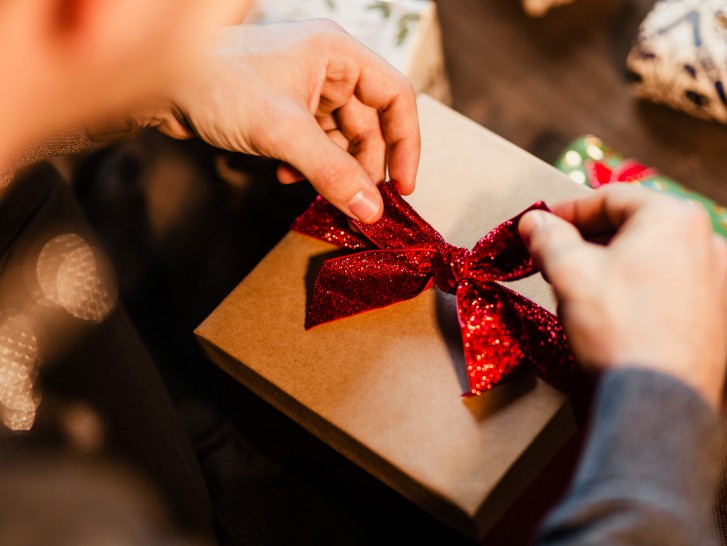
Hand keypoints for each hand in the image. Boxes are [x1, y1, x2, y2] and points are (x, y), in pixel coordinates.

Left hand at [138, 21, 420, 222]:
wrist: (157, 86)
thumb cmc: (215, 84)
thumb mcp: (282, 132)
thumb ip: (332, 173)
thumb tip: (371, 210)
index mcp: (337, 54)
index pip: (396, 97)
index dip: (405, 143)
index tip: (402, 186)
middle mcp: (327, 67)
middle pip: (370, 124)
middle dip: (363, 167)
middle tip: (360, 204)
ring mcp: (305, 88)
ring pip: (341, 138)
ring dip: (332, 170)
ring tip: (312, 188)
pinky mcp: (285, 108)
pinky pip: (315, 143)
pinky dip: (308, 165)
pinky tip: (285, 177)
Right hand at [519, 185, 726, 408]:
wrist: (657, 400)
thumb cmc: (618, 328)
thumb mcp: (569, 273)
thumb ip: (549, 238)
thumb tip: (534, 222)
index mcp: (675, 218)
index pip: (611, 198)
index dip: (568, 210)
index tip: (541, 224)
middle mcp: (707, 243)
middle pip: (636, 227)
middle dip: (592, 238)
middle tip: (557, 254)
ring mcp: (717, 283)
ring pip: (654, 259)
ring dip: (616, 264)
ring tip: (583, 285)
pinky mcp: (716, 319)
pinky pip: (671, 290)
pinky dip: (641, 292)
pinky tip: (616, 314)